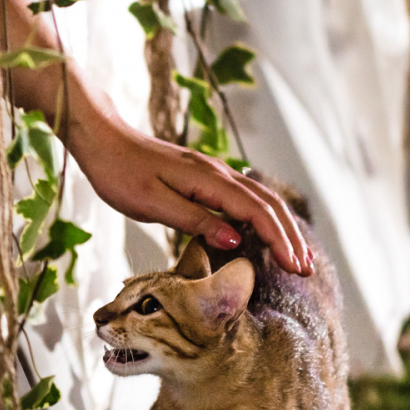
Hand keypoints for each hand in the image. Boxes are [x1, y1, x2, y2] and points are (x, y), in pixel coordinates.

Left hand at [0, 0, 311, 274]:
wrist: (101, 138)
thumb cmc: (119, 172)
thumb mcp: (152, 203)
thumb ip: (195, 220)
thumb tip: (236, 241)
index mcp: (208, 180)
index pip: (257, 213)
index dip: (280, 241)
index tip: (297, 267)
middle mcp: (217, 174)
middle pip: (267, 205)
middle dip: (290, 238)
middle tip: (307, 270)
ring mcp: (211, 174)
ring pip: (259, 199)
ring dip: (280, 228)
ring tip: (296, 256)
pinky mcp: (202, 178)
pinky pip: (243, 197)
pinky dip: (262, 217)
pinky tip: (264, 233)